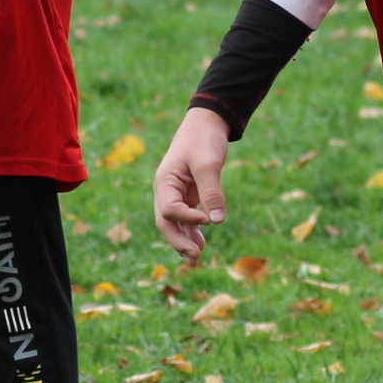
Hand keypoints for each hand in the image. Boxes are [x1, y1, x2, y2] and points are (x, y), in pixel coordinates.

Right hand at [153, 106, 231, 259]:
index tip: (208, 220)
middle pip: (166, 222)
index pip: (170, 209)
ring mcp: (176, 194)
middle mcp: (166, 190)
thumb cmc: (204, 139)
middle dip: (179, 241)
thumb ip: (212, 192)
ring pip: (175, 224)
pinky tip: (202, 245)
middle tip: (195, 257)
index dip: (187, 219)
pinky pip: (186, 219)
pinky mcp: (188, 195)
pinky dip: (192, 232)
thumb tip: (217, 221)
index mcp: (164, 181)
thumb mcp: (209, 164)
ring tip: (196, 260)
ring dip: (184, 242)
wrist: (207, 123)